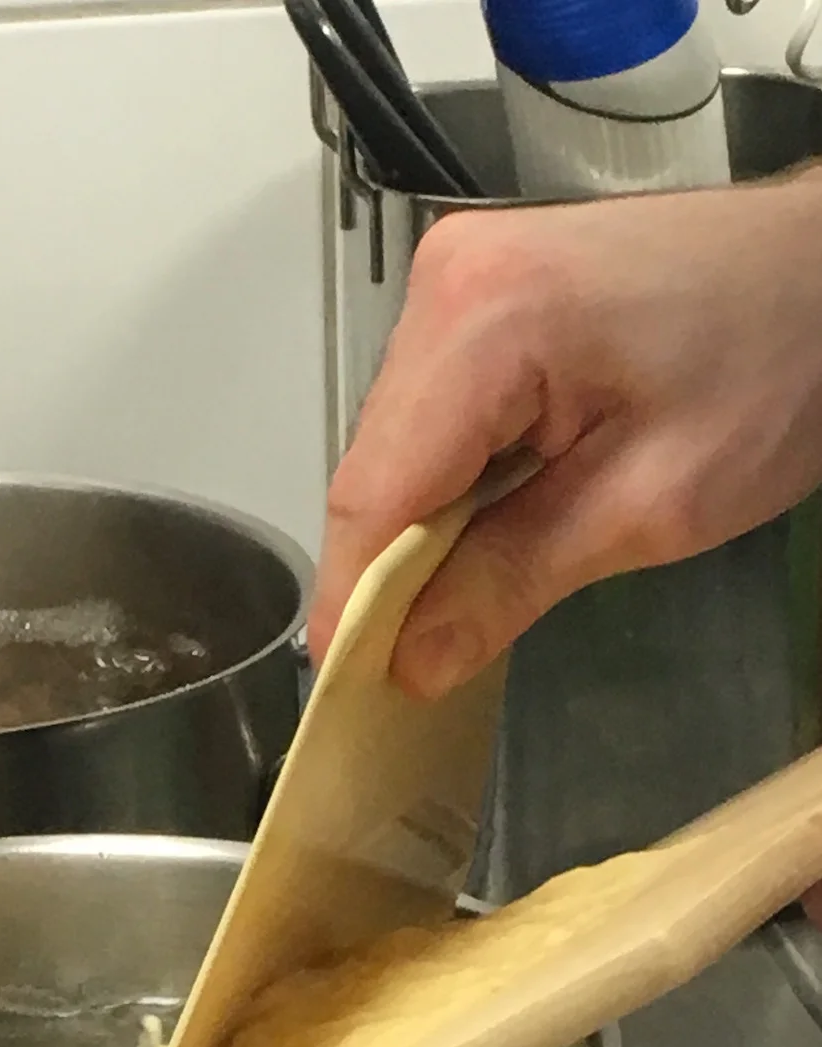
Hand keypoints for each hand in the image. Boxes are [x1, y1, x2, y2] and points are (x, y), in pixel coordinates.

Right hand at [308, 168, 821, 699]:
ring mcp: (457, 281)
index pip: (375, 492)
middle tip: (410, 669)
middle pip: (377, 470)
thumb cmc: (779, 363)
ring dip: (419, 533)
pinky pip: (430, 417)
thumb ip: (513, 581)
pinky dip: (449, 486)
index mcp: (482, 317)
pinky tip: (486, 531)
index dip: (352, 601)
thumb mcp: (652, 502)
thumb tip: (413, 660)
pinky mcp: (479, 294)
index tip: (345, 687)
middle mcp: (447, 284)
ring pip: (398, 449)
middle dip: (388, 573)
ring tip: (458, 604)